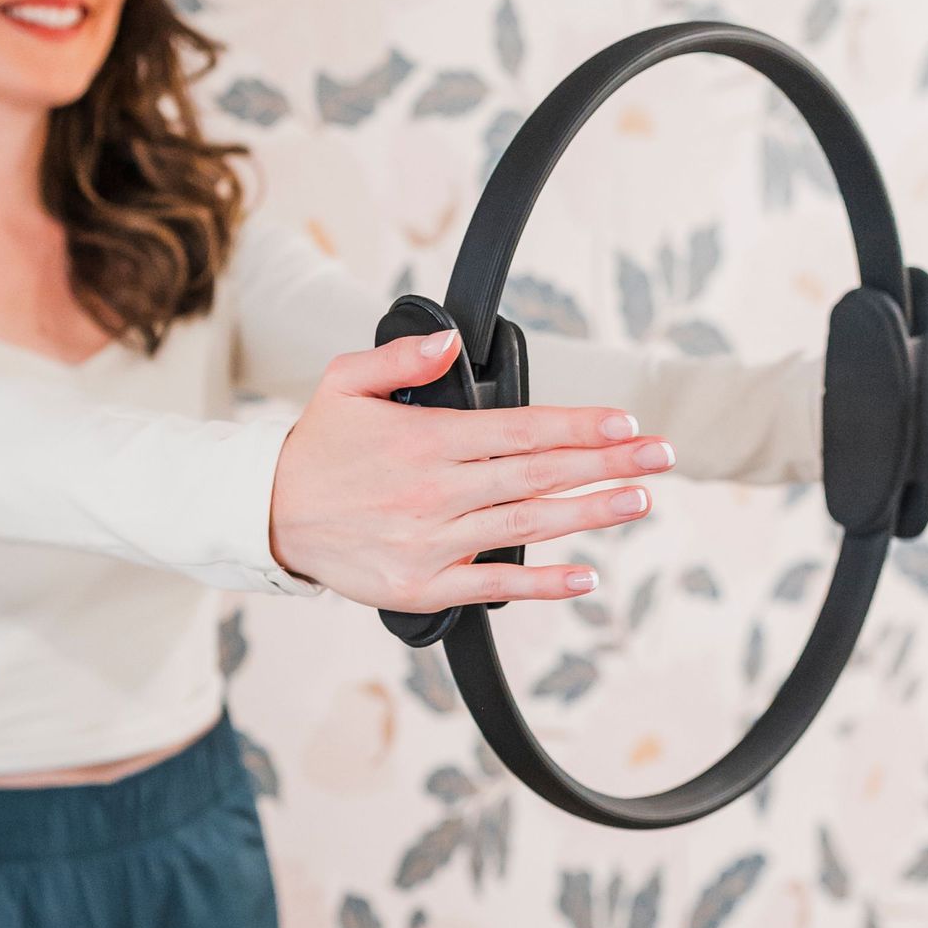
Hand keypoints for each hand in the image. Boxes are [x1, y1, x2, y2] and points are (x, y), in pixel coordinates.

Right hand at [268, 328, 676, 608]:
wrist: (268, 518)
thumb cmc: (315, 449)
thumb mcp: (344, 381)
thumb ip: (401, 357)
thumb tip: (451, 340)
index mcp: (424, 441)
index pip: (519, 430)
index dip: (578, 426)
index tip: (624, 422)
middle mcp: (434, 492)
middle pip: (538, 476)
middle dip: (606, 463)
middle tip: (659, 456)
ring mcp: (431, 543)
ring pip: (526, 527)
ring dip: (589, 514)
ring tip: (637, 500)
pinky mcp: (423, 587)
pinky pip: (494, 587)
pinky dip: (542, 584)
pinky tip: (586, 576)